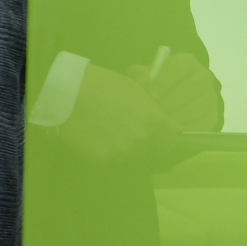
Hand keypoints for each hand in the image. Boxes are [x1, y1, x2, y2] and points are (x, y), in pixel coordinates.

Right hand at [57, 62, 180, 165]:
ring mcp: (122, 151)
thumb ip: (157, 113)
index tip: (153, 137)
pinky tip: (92, 138)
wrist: (69, 90)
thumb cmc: (104, 84)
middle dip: (138, 143)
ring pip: (126, 156)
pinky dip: (102, 153)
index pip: (170, 143)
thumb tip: (176, 129)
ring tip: (103, 133)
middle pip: (147, 150)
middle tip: (120, 130)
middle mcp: (142, 139)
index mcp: (155, 122)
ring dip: (119, 149)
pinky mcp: (102, 158)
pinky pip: (107, 160)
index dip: (162, 140)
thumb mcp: (136, 91)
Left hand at [128, 51, 222, 133]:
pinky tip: (170, 132)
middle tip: (153, 114)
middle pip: (189, 90)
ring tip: (158, 124)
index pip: (179, 68)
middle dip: (169, 103)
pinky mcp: (212, 115)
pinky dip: (184, 130)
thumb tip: (141, 83)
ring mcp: (210, 97)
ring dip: (175, 118)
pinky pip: (200, 124)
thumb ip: (140, 76)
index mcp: (187, 62)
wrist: (171, 97)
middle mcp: (203, 77)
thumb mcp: (144, 75)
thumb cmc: (154, 83)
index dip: (165, 82)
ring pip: (195, 109)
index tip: (151, 96)